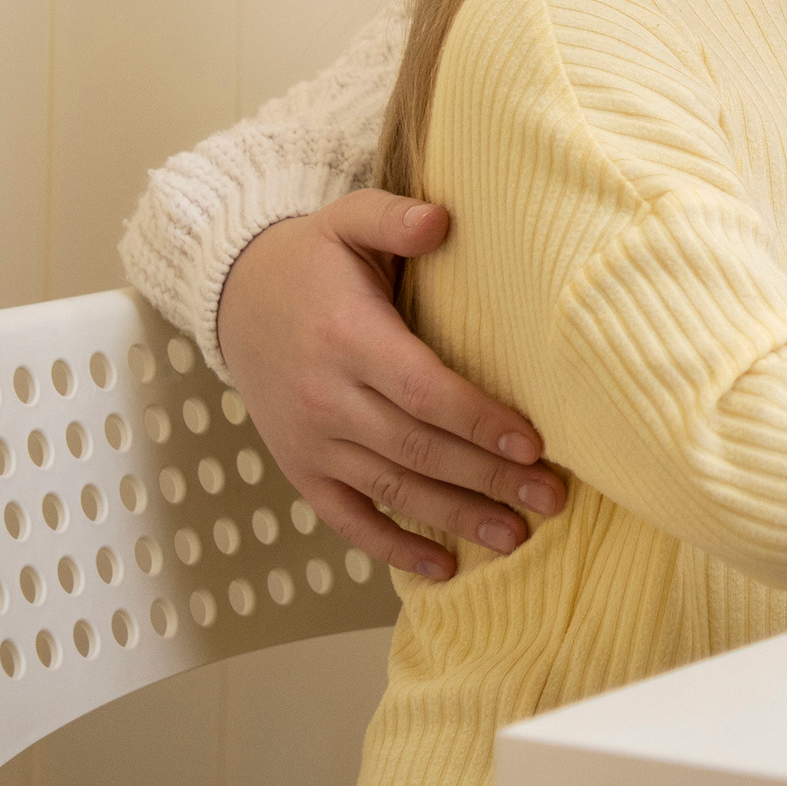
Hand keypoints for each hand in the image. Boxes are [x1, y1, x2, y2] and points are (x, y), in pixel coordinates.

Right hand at [215, 197, 565, 581]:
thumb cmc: (312, 258)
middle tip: (552, 498)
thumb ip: (394, 217)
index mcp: (348, 339)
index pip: (422, 391)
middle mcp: (327, 399)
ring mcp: (311, 442)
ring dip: (456, 518)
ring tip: (518, 537)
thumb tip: (442, 218)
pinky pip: (347, 519)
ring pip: (392, 489)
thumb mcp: (347, 218)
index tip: (535, 443)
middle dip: (488, 478)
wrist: (234, 297)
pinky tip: (444, 568)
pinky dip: (392, 548)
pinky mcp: (300, 469)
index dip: (479, 420)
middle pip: (418, 449)